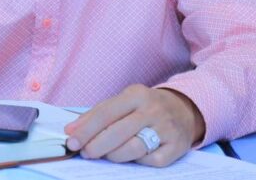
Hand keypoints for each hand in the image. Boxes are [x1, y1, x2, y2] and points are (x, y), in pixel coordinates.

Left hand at [64, 85, 205, 166]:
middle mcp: (152, 110)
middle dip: (96, 145)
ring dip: (114, 155)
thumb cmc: (144, 107)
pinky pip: (151, 161)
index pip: (105, 113)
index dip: (86, 129)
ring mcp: (166, 129)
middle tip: (85, 153)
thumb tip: (71, 130)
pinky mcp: (177, 147)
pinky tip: (132, 156)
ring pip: (134, 148)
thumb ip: (96, 114)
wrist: (184, 110)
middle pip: (118, 132)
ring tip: (105, 155)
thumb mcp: (122, 101)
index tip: (71, 141)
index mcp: (135, 94)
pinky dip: (137, 161)